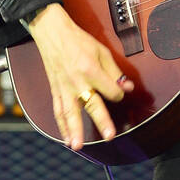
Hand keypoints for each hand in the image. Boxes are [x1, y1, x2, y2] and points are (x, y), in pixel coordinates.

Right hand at [27, 4, 133, 151]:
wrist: (52, 33)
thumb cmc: (77, 40)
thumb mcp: (101, 51)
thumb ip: (114, 72)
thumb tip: (126, 87)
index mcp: (90, 69)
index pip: (110, 91)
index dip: (118, 94)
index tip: (119, 92)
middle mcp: (76, 81)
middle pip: (91, 104)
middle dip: (101, 121)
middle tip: (109, 136)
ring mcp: (64, 87)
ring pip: (69, 113)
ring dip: (73, 130)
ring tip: (77, 146)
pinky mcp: (55, 90)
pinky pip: (58, 110)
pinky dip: (61, 126)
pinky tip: (66, 139)